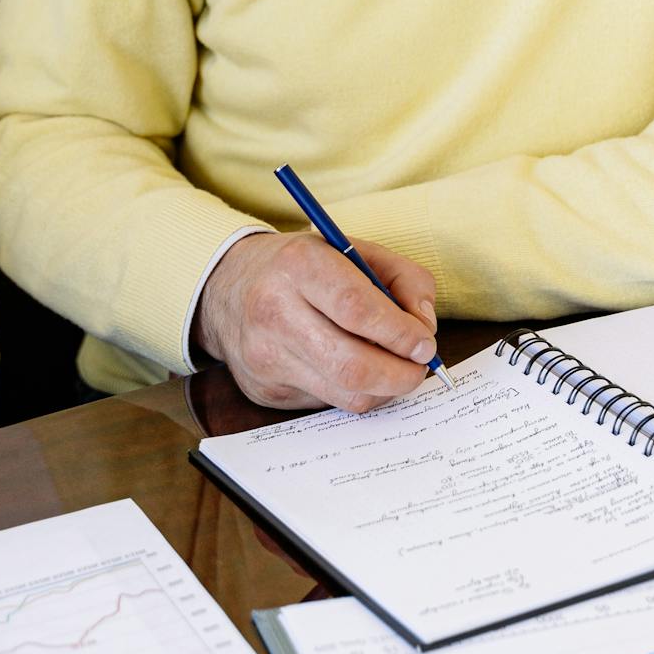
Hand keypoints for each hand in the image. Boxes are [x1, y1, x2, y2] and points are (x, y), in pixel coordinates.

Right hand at [196, 232, 437, 412]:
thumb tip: (425, 328)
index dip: (399, 332)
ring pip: (344, 395)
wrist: (229, 287)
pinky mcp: (264, 390)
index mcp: (299, 265)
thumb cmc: (305, 267)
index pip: (357, 308)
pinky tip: (351, 368)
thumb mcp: (355, 250)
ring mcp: (265, 357)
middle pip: (352, 365)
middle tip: (419, 367)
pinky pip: (327, 404)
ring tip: (392, 367)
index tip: (424, 343)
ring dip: (383, 388)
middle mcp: (273, 311)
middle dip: (400, 374)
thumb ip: (404, 278)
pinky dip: (353, 392)